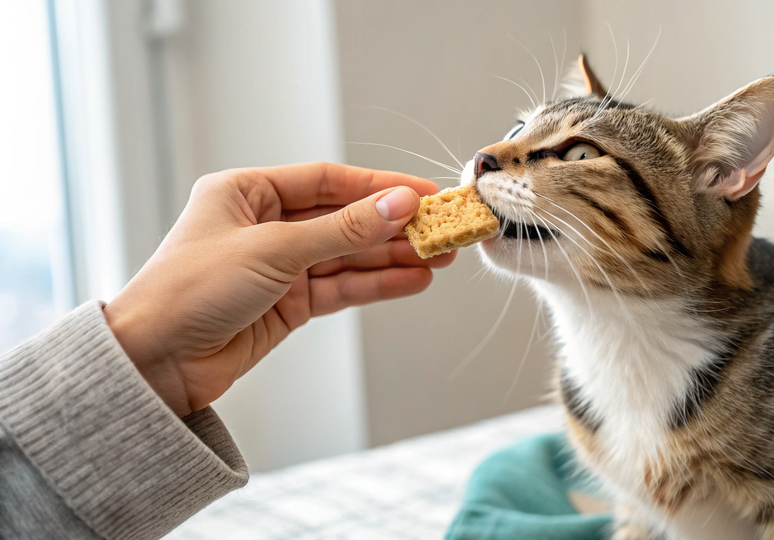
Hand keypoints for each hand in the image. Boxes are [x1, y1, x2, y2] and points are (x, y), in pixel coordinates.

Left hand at [103, 162, 453, 416]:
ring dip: (392, 257)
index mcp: (246, 193)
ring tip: (440, 258)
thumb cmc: (188, 292)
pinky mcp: (287, 305)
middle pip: (343, 219)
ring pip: (347, 256)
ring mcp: (278, 267)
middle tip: (441, 230)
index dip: (378, 186)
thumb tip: (400, 204)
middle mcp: (264, 226)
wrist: (153, 364)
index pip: (327, 181)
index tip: (424, 193)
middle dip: (393, 226)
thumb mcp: (273, 250)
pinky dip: (376, 285)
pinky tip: (412, 281)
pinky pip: (341, 288)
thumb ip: (343, 230)